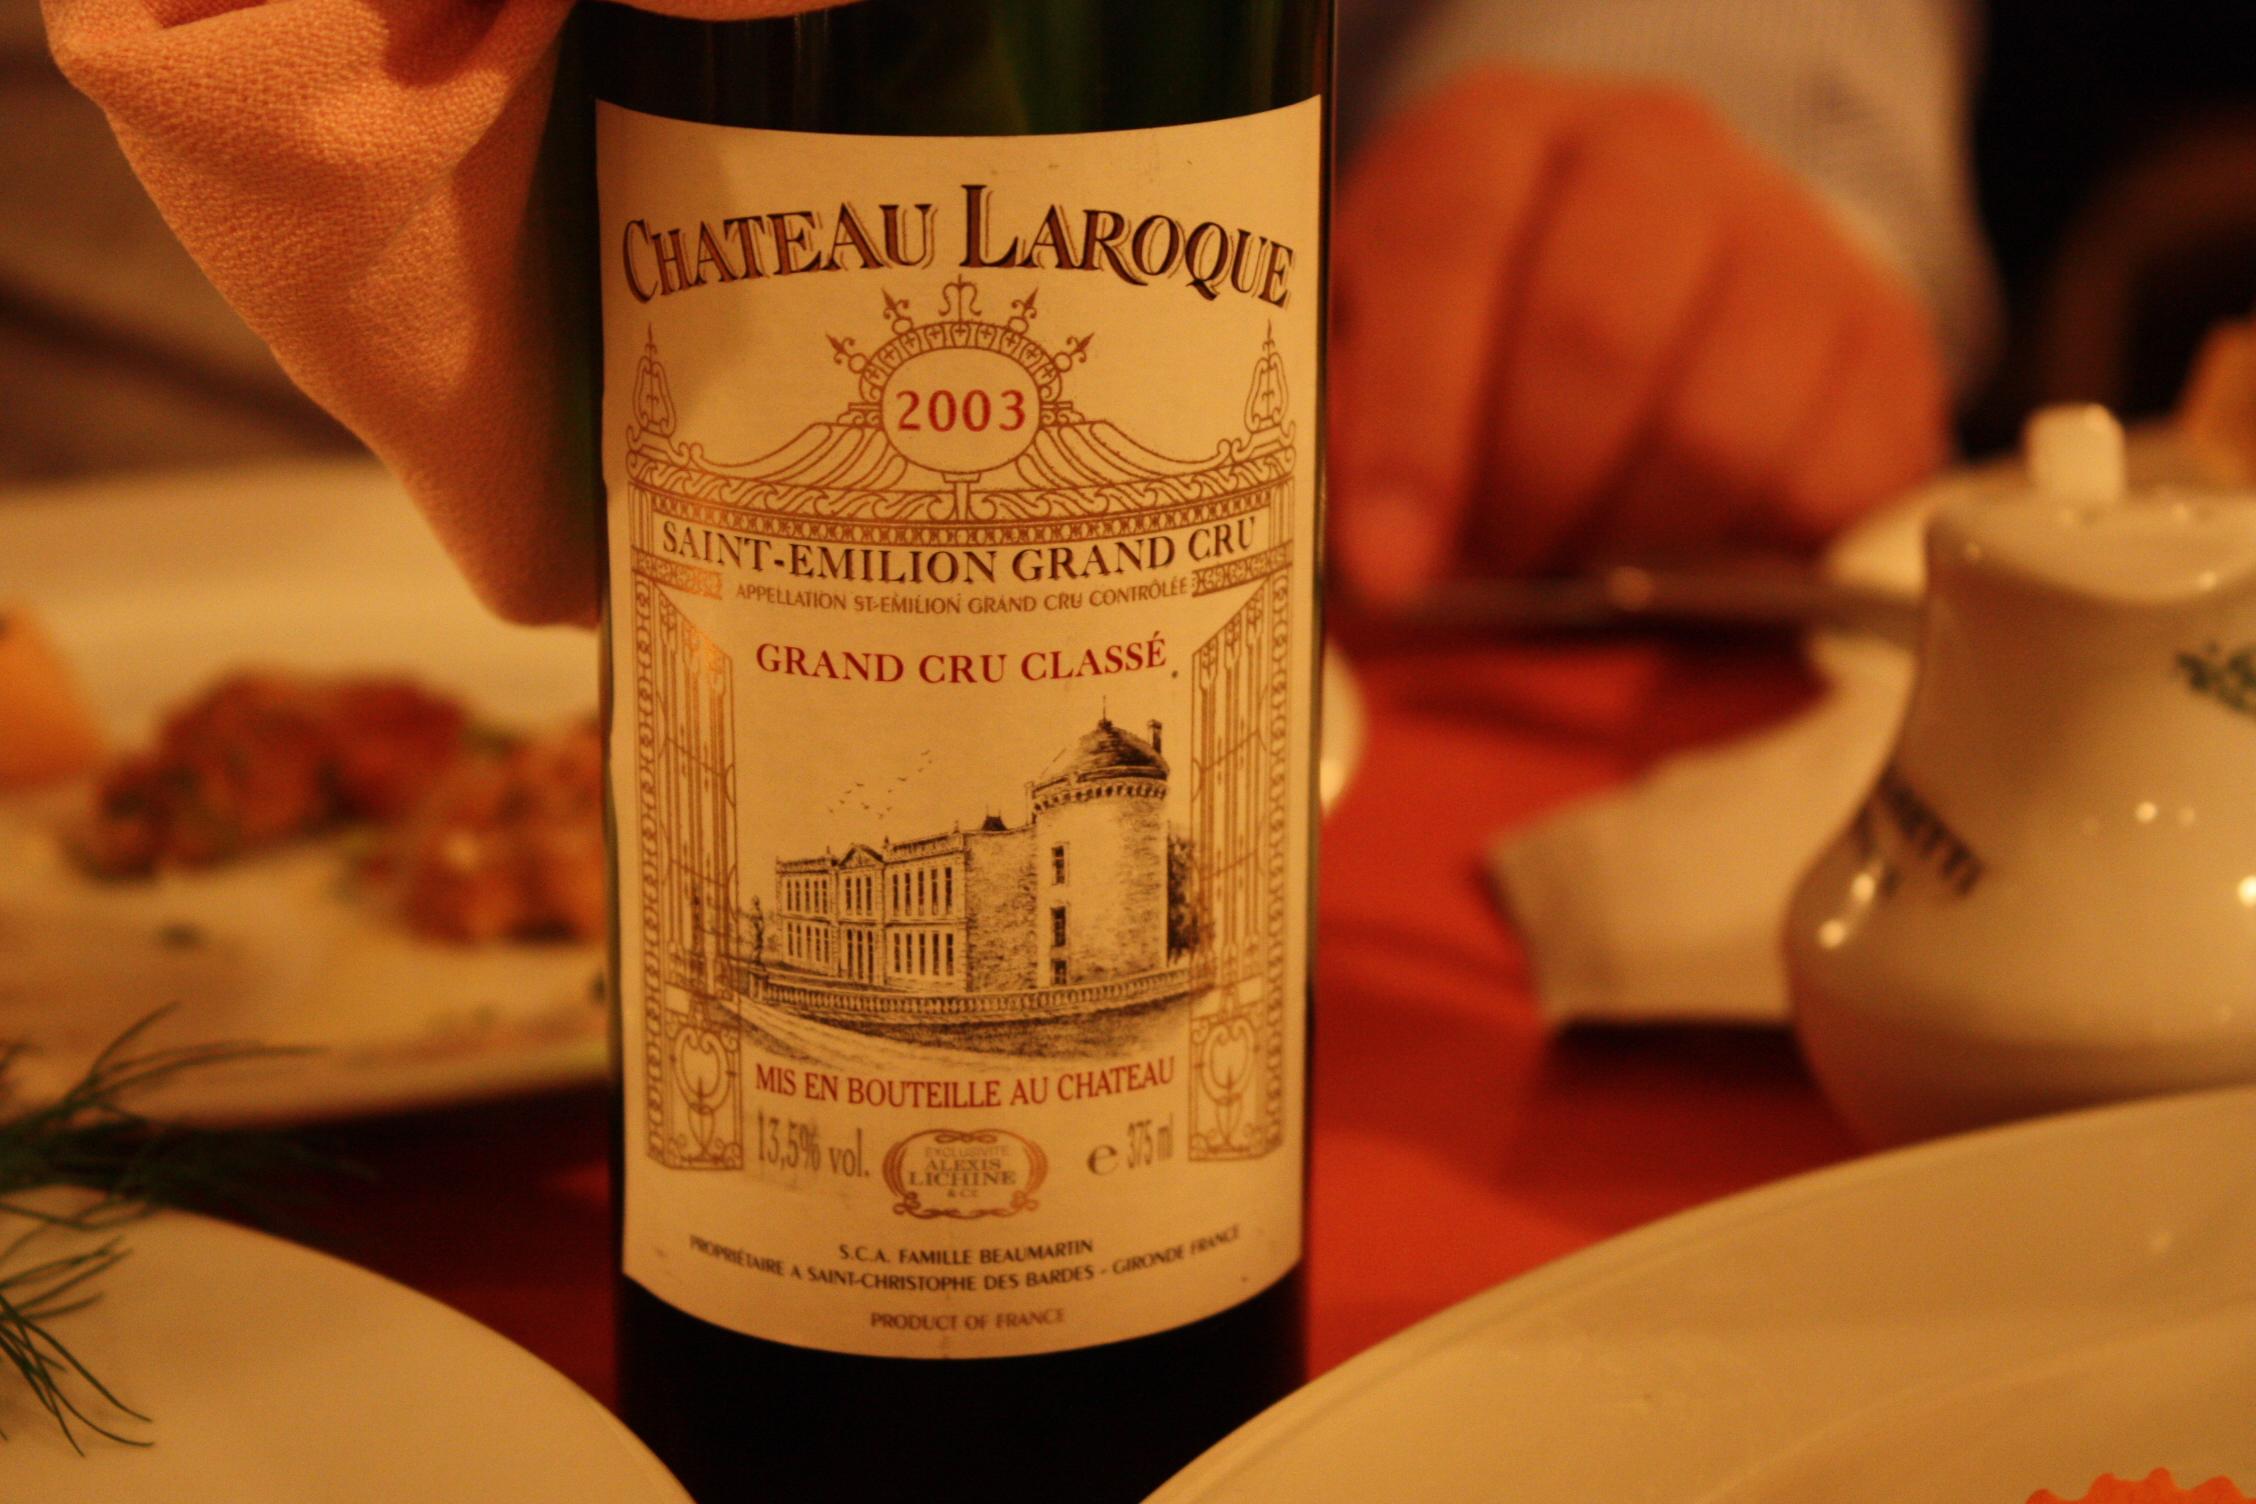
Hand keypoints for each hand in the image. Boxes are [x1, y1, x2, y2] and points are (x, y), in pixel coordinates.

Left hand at [1330, 69, 1949, 602]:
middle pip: (1596, 342)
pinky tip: (1692, 561)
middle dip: (1527, 498)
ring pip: (1718, 431)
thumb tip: (1349, 557)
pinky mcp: (1887, 338)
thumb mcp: (1381, 339)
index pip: (1449, 254)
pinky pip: (1829, 485)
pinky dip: (1753, 562)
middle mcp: (1655, 154)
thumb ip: (1348, 421)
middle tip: (1493, 569)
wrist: (1667, 269)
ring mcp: (1790, 233)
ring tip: (1585, 564)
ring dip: (1633, 545)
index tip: (1389, 565)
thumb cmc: (1490, 329)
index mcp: (1495, 134)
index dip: (1414, 431)